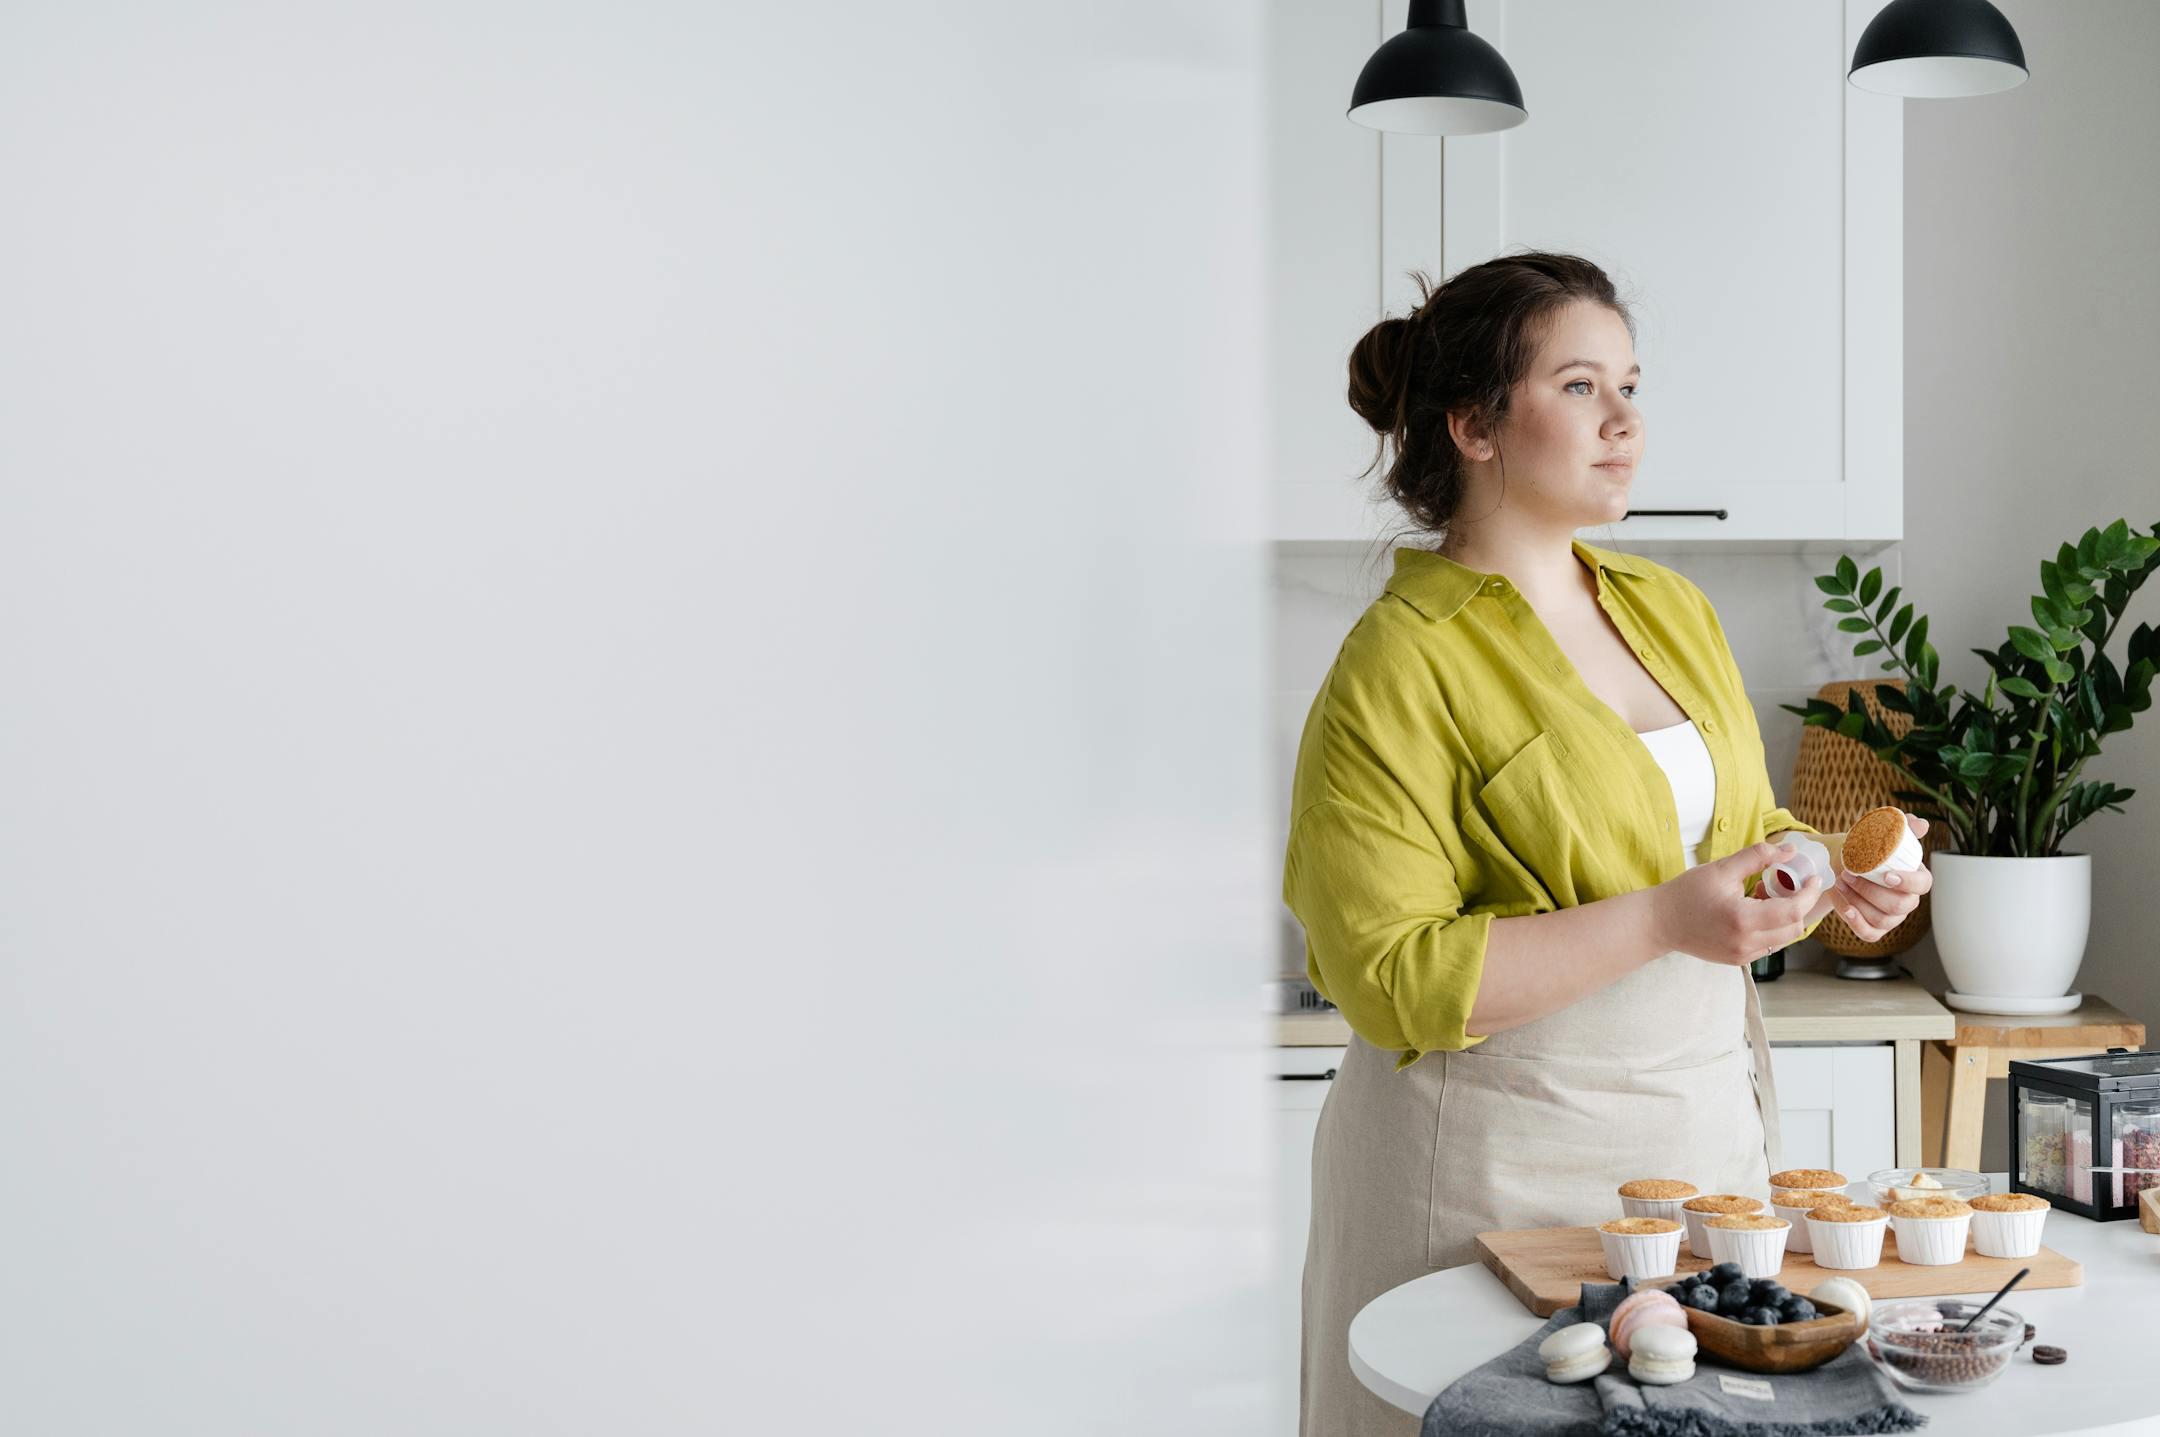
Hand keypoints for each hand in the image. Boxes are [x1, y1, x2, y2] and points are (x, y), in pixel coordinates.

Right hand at [1652, 841, 1823, 967]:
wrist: (1660, 922)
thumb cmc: (1687, 893)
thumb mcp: (1721, 868)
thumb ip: (1758, 856)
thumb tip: (1789, 850)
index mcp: (1742, 919)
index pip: (1793, 911)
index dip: (1809, 894)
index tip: (1812, 879)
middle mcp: (1746, 942)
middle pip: (1795, 928)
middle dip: (1798, 905)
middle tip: (1786, 884)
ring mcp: (1742, 955)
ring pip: (1784, 938)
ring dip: (1785, 917)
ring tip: (1763, 896)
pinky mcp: (1738, 960)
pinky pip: (1769, 945)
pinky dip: (1771, 927)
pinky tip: (1753, 910)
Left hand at [1826, 815, 1932, 942]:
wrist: (1840, 864)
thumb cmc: (1865, 850)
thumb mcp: (1878, 835)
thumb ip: (1901, 828)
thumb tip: (1920, 823)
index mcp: (1916, 878)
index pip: (1923, 884)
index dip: (1908, 882)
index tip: (1887, 875)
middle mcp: (1908, 900)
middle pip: (1900, 904)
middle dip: (1871, 891)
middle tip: (1848, 873)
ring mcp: (1893, 918)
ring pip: (1882, 919)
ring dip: (1858, 901)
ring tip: (1839, 882)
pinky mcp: (1875, 929)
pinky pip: (1870, 934)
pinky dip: (1855, 922)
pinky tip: (1843, 906)